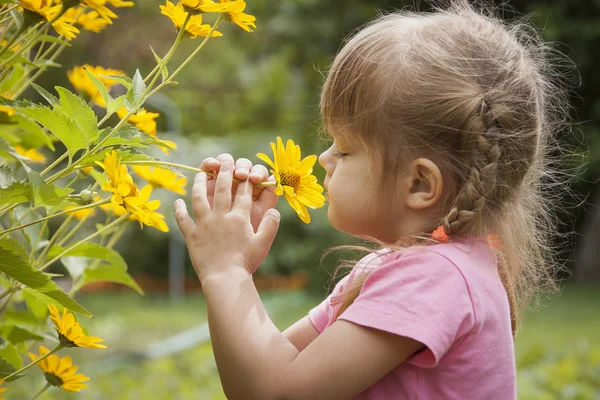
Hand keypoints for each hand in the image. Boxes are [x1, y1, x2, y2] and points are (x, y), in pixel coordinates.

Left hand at [174, 154, 280, 280]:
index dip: (244, 179)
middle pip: (222, 188)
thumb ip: (270, 224)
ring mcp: (204, 225)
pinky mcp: (192, 236)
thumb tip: (274, 210)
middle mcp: (221, 217)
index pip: (243, 192)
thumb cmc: (246, 263)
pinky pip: (183, 220)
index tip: (244, 169)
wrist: (225, 279)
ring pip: (200, 198)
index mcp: (239, 218)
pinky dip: (179, 210)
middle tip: (224, 160)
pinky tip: (177, 201)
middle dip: (224, 171)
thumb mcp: (263, 243)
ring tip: (199, 174)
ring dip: (199, 184)